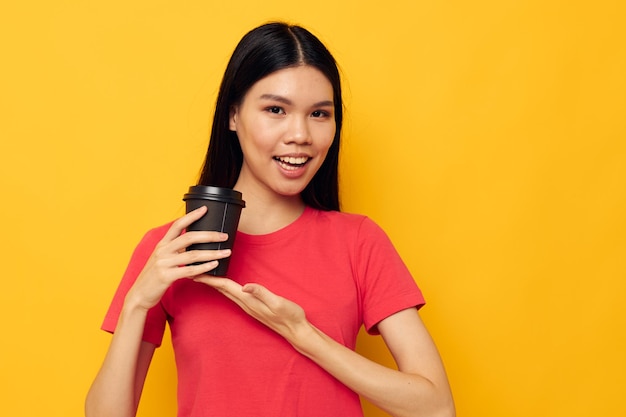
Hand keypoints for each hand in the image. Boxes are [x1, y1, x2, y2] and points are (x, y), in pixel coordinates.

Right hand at [125, 206, 231, 310]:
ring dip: (212, 253)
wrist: (139, 295)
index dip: (192, 216)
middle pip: (189, 237)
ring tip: (226, 252)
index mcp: (162, 244)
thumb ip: (175, 250)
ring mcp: (163, 263)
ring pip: (193, 255)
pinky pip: (189, 270)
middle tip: (224, 236)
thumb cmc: (153, 277)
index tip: (205, 209)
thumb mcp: (161, 259)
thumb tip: (193, 244)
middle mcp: (162, 251)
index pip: (177, 224)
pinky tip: (214, 265)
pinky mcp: (166, 276)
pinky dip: (204, 267)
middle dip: (209, 235)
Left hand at [194, 276, 308, 340]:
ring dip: (215, 284)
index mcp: (249, 301)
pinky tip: (226, 284)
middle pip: (222, 290)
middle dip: (207, 280)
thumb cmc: (290, 316)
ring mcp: (249, 306)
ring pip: (227, 293)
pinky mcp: (254, 307)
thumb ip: (262, 293)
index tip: (196, 271)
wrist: (297, 330)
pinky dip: (226, 287)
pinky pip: (235, 295)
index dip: (211, 278)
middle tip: (194, 270)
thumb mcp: (278, 302)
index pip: (225, 287)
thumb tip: (246, 286)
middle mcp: (246, 304)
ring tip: (205, 275)